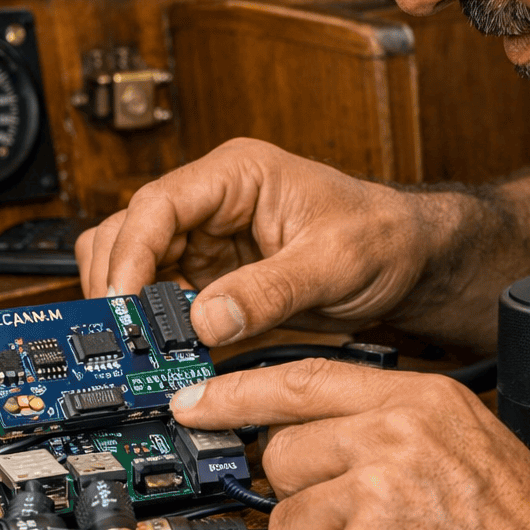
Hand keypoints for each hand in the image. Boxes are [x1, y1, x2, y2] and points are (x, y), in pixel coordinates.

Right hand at [76, 139, 435, 344]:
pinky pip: (163, 300)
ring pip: (134, 266)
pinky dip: (157, 328)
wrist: (408, 258)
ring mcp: (206, 240)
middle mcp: (211, 203)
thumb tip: (207, 320)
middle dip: (121, 284)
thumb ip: (271, 291)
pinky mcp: (212, 277)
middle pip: (128, 233)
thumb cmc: (380, 236)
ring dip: (134, 308)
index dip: (132, 254)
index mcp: (237, 175)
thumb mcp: (334, 263)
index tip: (125, 303)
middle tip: (129, 339)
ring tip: (150, 350)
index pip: (158, 204)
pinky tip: (171, 355)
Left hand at [170, 357, 529, 529]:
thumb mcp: (471, 443)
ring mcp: (377, 500)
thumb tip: (313, 427)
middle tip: (360, 521)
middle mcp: (394, 438)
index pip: (301, 380)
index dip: (236, 393)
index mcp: (420, 401)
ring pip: (286, 524)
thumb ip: (394, 423)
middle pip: (281, 456)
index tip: (193, 403)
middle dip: (305, 496)